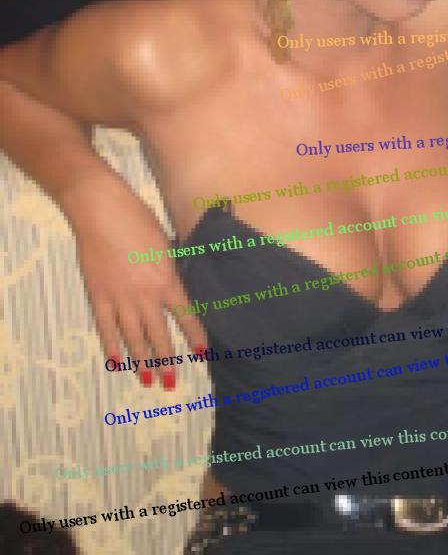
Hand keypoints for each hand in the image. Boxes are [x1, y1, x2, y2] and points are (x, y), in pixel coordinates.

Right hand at [71, 183, 207, 388]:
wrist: (101, 210)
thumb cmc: (138, 219)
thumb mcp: (165, 244)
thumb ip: (172, 270)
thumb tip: (179, 288)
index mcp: (167, 279)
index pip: (187, 315)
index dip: (195, 336)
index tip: (202, 353)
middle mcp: (146, 295)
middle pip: (159, 334)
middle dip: (167, 360)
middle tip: (172, 382)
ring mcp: (120, 298)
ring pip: (133, 338)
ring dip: (141, 361)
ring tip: (148, 381)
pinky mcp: (98, 296)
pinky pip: (106, 329)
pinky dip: (111, 348)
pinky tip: (116, 363)